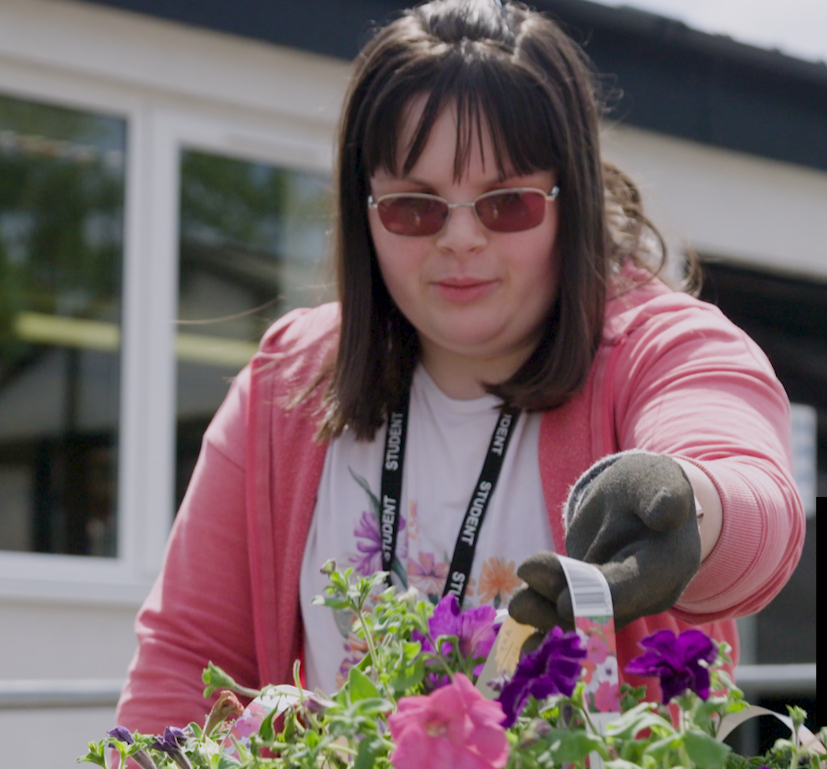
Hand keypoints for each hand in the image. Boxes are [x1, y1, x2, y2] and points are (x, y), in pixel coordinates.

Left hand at [509, 453, 700, 641]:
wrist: (636, 499)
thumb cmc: (647, 485)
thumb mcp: (658, 480)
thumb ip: (664, 496)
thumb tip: (667, 512)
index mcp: (667, 565)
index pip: (635, 586)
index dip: (602, 598)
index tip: (566, 602)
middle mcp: (644, 594)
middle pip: (601, 609)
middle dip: (560, 608)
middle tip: (521, 602)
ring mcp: (616, 602)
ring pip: (580, 617)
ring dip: (545, 617)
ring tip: (517, 607)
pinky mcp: (590, 601)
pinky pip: (567, 617)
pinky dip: (545, 629)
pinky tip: (520, 646)